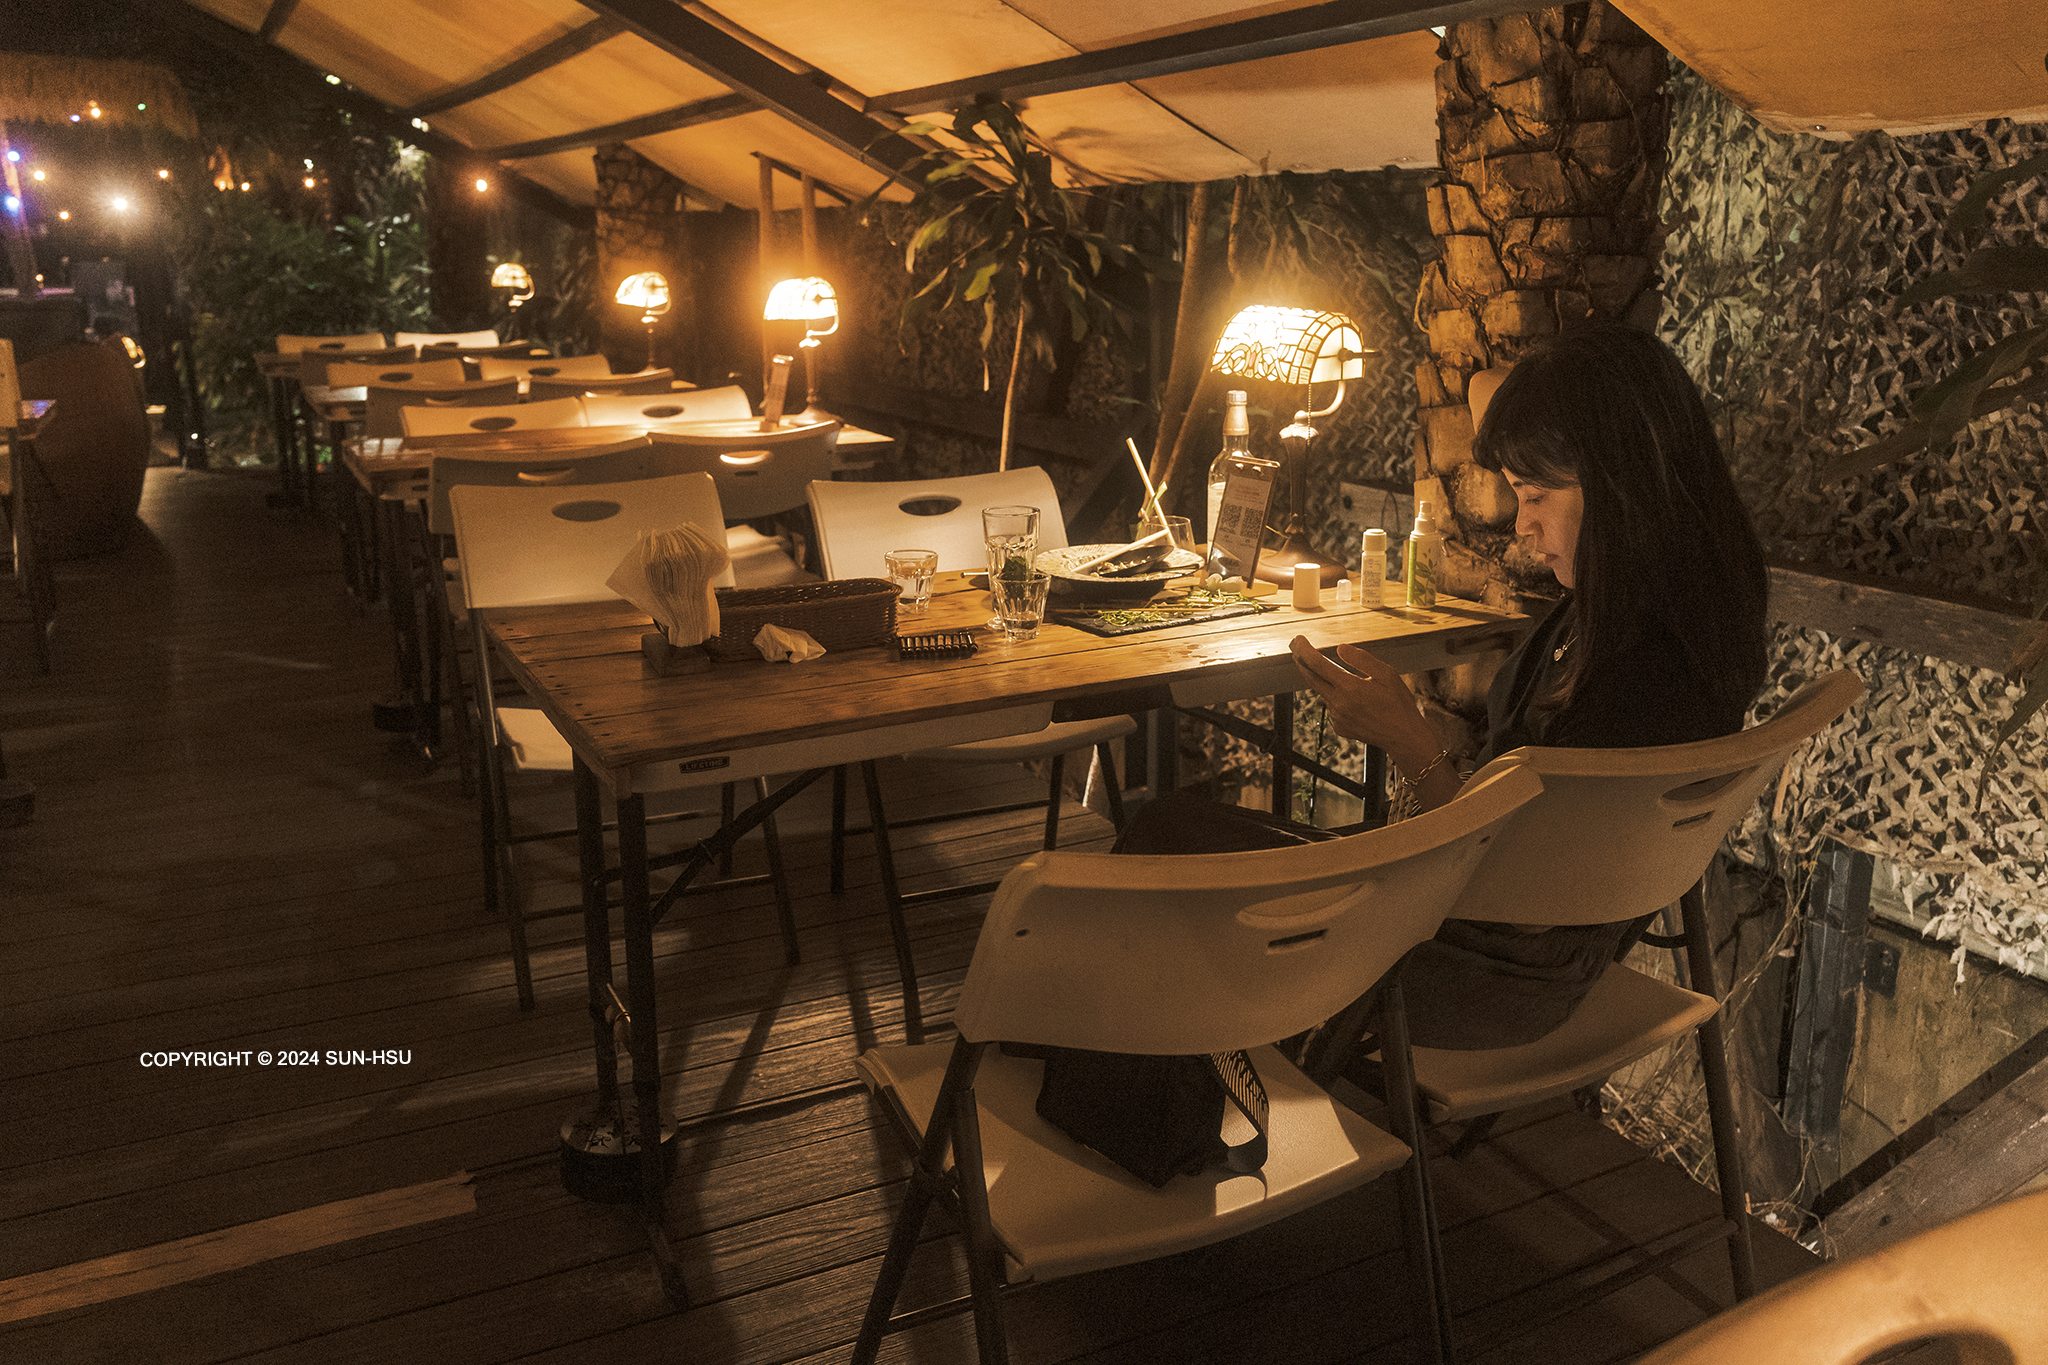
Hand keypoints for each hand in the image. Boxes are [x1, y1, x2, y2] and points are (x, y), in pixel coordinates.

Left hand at [1288, 637, 1437, 770]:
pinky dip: (1336, 698)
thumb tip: (1340, 648)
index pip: (1318, 665)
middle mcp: (1339, 703)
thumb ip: (1362, 659)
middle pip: (1311, 679)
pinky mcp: (1339, 727)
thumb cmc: (1398, 703)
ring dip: (1323, 680)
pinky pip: (1332, 707)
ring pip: (1323, 693)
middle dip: (1302, 662)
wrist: (1403, 736)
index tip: (1298, 640)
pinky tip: (1352, 698)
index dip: (1304, 651)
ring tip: (1327, 669)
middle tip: (1297, 649)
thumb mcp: (1387, 674)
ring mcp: (1337, 717)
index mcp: (1350, 687)